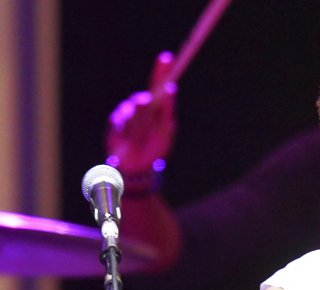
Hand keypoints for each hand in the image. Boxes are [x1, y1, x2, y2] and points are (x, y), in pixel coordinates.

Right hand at [106, 51, 176, 173]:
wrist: (139, 168)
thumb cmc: (155, 147)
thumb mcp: (166, 129)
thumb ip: (167, 110)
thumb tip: (171, 88)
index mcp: (156, 107)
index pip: (159, 85)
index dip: (162, 71)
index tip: (167, 58)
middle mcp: (141, 108)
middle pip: (144, 95)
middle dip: (145, 98)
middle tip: (147, 100)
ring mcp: (127, 115)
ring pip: (133, 110)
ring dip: (138, 119)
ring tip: (141, 130)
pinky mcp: (114, 125)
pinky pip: (121, 122)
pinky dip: (127, 129)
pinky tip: (130, 137)